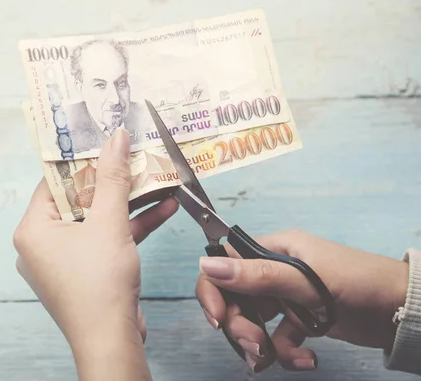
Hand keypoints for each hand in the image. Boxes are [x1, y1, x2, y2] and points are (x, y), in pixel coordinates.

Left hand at [13, 129, 178, 380]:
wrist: (112, 340)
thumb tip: (116, 138)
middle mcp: (43, 244)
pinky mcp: (87, 272)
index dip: (80, 161)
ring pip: (97, 220)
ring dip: (128, 203)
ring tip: (155, 178)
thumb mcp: (109, 222)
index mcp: (33, 229)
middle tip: (131, 156)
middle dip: (112, 181)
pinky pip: (106, 240)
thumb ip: (113, 178)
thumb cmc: (99, 284)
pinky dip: (130, 227)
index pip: (54, 182)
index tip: (103, 142)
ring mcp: (65, 260)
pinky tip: (162, 209)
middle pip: (79, 200)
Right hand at [196, 229, 408, 372]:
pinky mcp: (301, 320)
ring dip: (260, 344)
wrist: (402, 310)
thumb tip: (207, 266)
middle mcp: (275, 271)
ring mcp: (287, 297)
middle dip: (241, 326)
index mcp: (273, 249)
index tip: (218, 319)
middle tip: (256, 347)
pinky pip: (277, 338)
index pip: (226, 263)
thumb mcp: (306, 279)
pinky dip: (285, 353)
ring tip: (277, 359)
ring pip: (254, 321)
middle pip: (236, 298)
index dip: (214, 290)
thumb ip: (257, 275)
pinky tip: (306, 359)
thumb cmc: (358, 283)